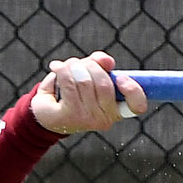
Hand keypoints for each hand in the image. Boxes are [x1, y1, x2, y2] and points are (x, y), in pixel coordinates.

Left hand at [29, 51, 147, 133]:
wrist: (46, 111)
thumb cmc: (73, 91)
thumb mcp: (90, 74)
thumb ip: (101, 65)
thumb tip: (107, 62)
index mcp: (115, 110)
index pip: (136, 106)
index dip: (133, 89)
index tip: (122, 77)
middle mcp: (104, 119)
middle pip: (104, 83)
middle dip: (91, 66)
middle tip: (79, 64)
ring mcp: (87, 120)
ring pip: (85, 81)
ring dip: (73, 66)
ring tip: (66, 67)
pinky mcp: (68, 116)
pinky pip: (68, 83)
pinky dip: (61, 70)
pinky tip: (56, 68)